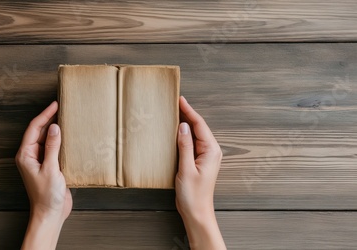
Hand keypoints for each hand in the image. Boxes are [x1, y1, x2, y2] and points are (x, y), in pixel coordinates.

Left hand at [15, 101, 71, 249]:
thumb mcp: (51, 169)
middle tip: (63, 107)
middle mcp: (31, 156)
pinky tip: (70, 137)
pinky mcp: (50, 166)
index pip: (34, 129)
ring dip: (56, 130)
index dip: (45, 115)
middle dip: (50, 119)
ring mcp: (40, 161)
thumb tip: (55, 127)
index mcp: (25, 155)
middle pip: (40, 132)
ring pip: (47, 139)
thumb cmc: (46, 195)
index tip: (55, 105)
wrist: (50, 214)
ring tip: (67, 118)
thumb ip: (52, 147)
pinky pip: (54, 149)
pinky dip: (61, 141)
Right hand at [175, 96, 225, 248]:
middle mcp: (211, 151)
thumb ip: (185, 146)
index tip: (180, 99)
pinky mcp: (198, 161)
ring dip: (185, 123)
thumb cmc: (193, 195)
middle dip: (187, 113)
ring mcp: (205, 156)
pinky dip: (184, 134)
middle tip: (175, 102)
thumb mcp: (186, 169)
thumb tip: (183, 126)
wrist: (197, 213)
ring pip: (195, 134)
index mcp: (211, 151)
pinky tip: (176, 131)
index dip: (189, 111)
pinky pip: (191, 142)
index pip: (199, 125)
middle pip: (198, 127)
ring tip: (174, 112)